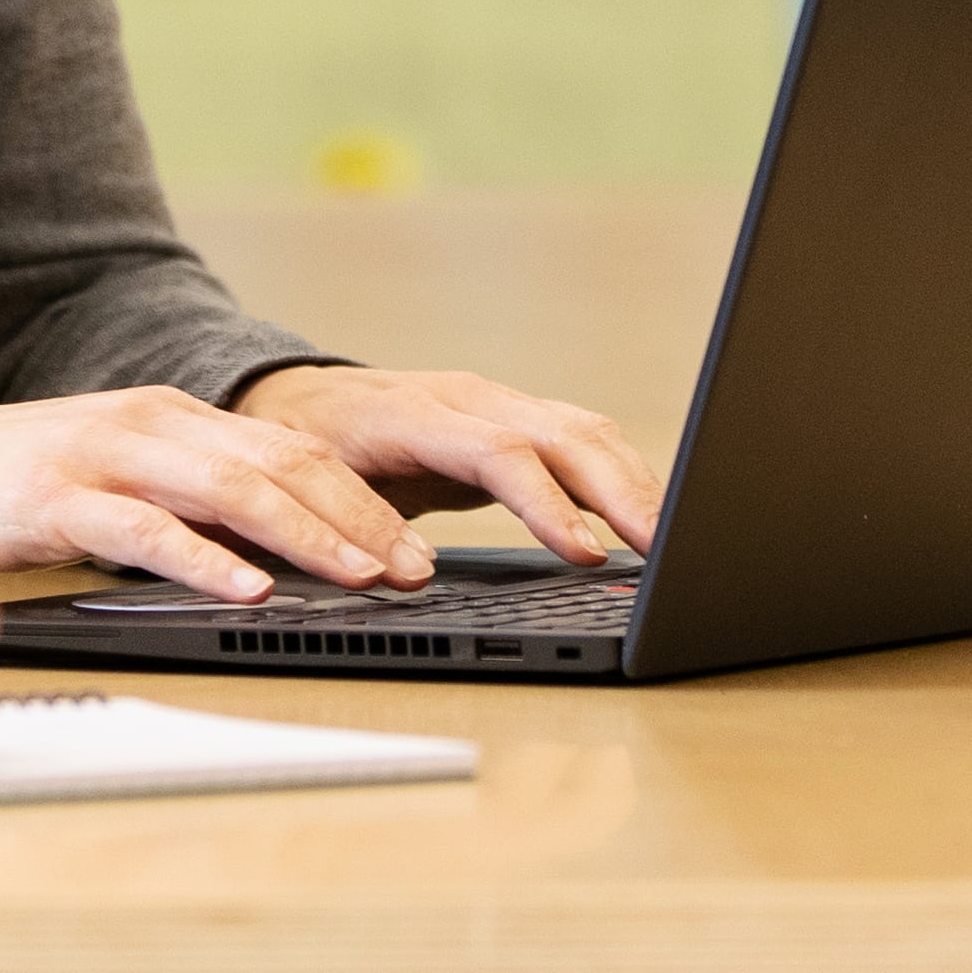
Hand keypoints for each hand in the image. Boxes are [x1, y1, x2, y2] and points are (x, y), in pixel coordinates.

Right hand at [0, 387, 438, 601]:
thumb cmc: (23, 483)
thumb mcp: (127, 479)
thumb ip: (196, 500)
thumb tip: (283, 546)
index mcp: (175, 418)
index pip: (291, 449)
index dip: (361, 496)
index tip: (412, 546)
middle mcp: (152, 425)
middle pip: (280, 464)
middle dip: (358, 517)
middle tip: (412, 568)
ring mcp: (106, 456)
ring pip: (230, 488)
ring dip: (306, 534)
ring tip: (359, 575)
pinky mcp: (58, 498)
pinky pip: (146, 529)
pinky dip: (205, 558)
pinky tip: (249, 587)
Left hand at [231, 362, 662, 568]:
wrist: (298, 400)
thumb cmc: (305, 449)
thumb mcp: (315, 488)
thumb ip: (361, 523)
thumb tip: (411, 573)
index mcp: (415, 413)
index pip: (500, 453)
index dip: (549, 504)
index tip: (588, 555)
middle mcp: (467, 399)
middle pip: (565, 434)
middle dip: (623, 493)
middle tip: (668, 551)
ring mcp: (497, 404)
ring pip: (585, 431)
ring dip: (635, 484)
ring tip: (674, 541)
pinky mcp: (516, 420)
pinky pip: (582, 439)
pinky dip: (622, 474)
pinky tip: (647, 513)